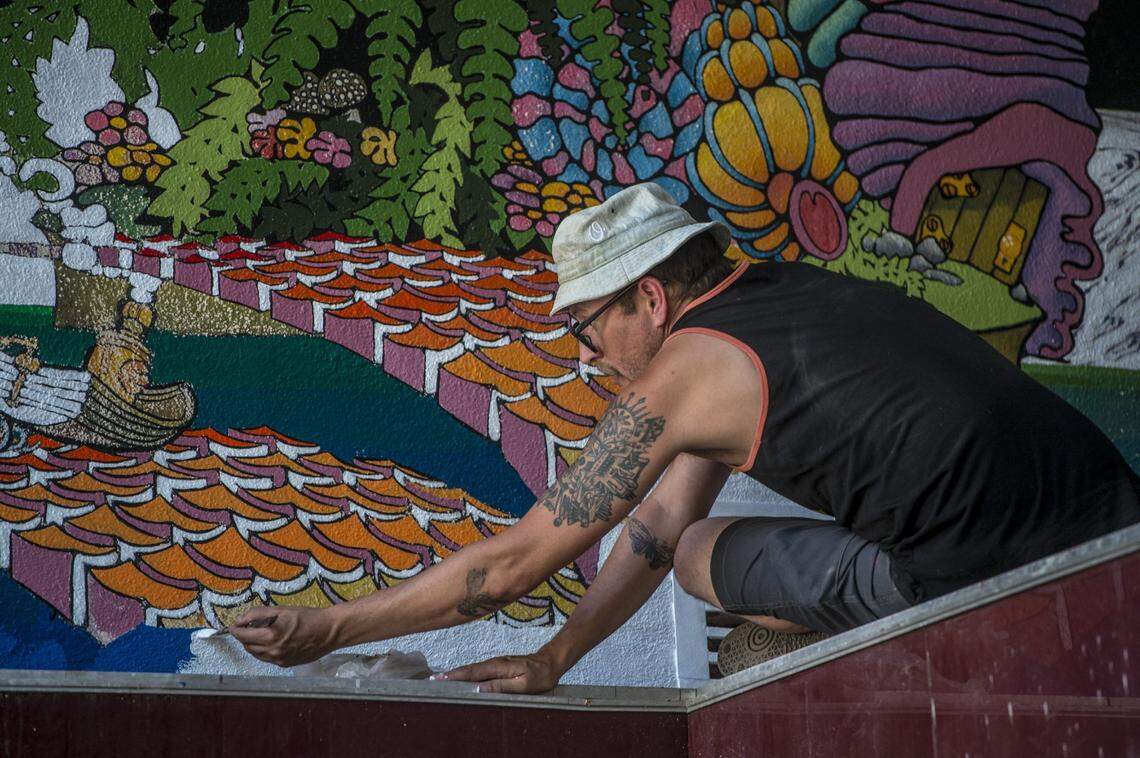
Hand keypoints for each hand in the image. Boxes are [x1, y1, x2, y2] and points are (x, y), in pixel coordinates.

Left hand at [229, 606, 339, 666]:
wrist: (328, 631)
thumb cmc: (308, 618)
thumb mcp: (281, 610)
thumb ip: (258, 614)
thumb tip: (241, 619)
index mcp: (270, 636)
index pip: (242, 635)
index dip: (235, 629)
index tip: (234, 625)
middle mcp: (273, 651)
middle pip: (247, 646)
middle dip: (244, 636)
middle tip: (247, 627)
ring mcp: (279, 660)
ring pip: (256, 654)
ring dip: (253, 644)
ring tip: (259, 633)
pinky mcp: (285, 664)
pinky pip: (267, 658)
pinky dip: (264, 650)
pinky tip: (272, 641)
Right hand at [434, 651, 563, 693]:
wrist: (551, 662)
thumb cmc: (540, 675)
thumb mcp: (523, 684)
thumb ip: (501, 686)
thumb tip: (479, 689)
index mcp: (498, 667)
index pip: (472, 672)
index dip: (454, 676)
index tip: (438, 679)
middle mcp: (494, 663)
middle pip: (468, 670)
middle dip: (450, 675)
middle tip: (431, 681)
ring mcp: (496, 664)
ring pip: (473, 670)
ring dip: (457, 675)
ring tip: (440, 681)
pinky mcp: (498, 667)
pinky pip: (480, 672)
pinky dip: (468, 675)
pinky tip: (461, 680)